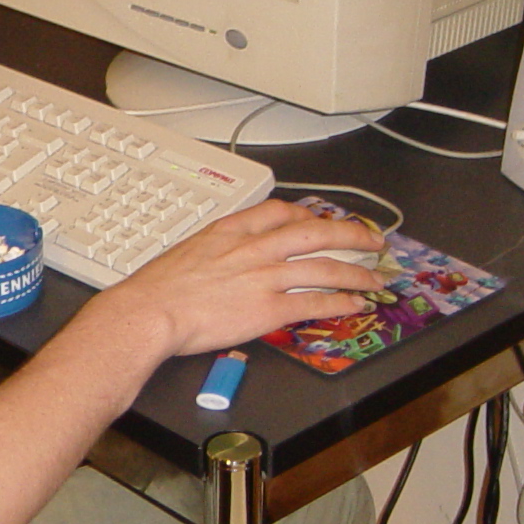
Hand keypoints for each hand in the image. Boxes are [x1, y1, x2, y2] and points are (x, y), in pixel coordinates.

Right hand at [93, 200, 385, 360]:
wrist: (150, 312)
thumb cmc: (157, 289)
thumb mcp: (186, 252)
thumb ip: (214, 251)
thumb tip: (223, 261)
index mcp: (231, 231)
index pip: (279, 211)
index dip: (307, 214)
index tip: (319, 219)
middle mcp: (254, 249)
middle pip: (315, 232)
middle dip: (350, 234)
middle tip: (371, 239)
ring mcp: (264, 277)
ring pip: (324, 267)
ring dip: (356, 272)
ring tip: (374, 277)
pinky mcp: (268, 309)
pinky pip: (314, 302)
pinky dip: (339, 303)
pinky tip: (353, 304)